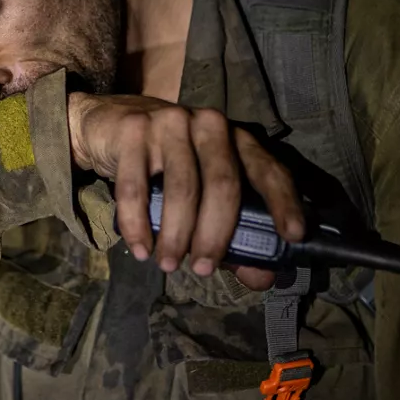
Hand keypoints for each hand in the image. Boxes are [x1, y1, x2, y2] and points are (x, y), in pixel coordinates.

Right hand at [67, 92, 304, 290]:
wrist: (106, 124)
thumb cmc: (164, 164)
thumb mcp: (201, 193)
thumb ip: (232, 234)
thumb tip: (260, 277)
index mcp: (235, 139)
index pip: (268, 169)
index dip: (284, 202)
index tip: (292, 236)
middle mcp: (209, 125)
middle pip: (223, 184)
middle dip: (216, 235)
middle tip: (203, 269)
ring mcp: (170, 122)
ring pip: (181, 189)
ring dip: (176, 235)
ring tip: (169, 265)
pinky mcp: (133, 130)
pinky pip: (136, 188)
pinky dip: (138, 224)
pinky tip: (141, 249)